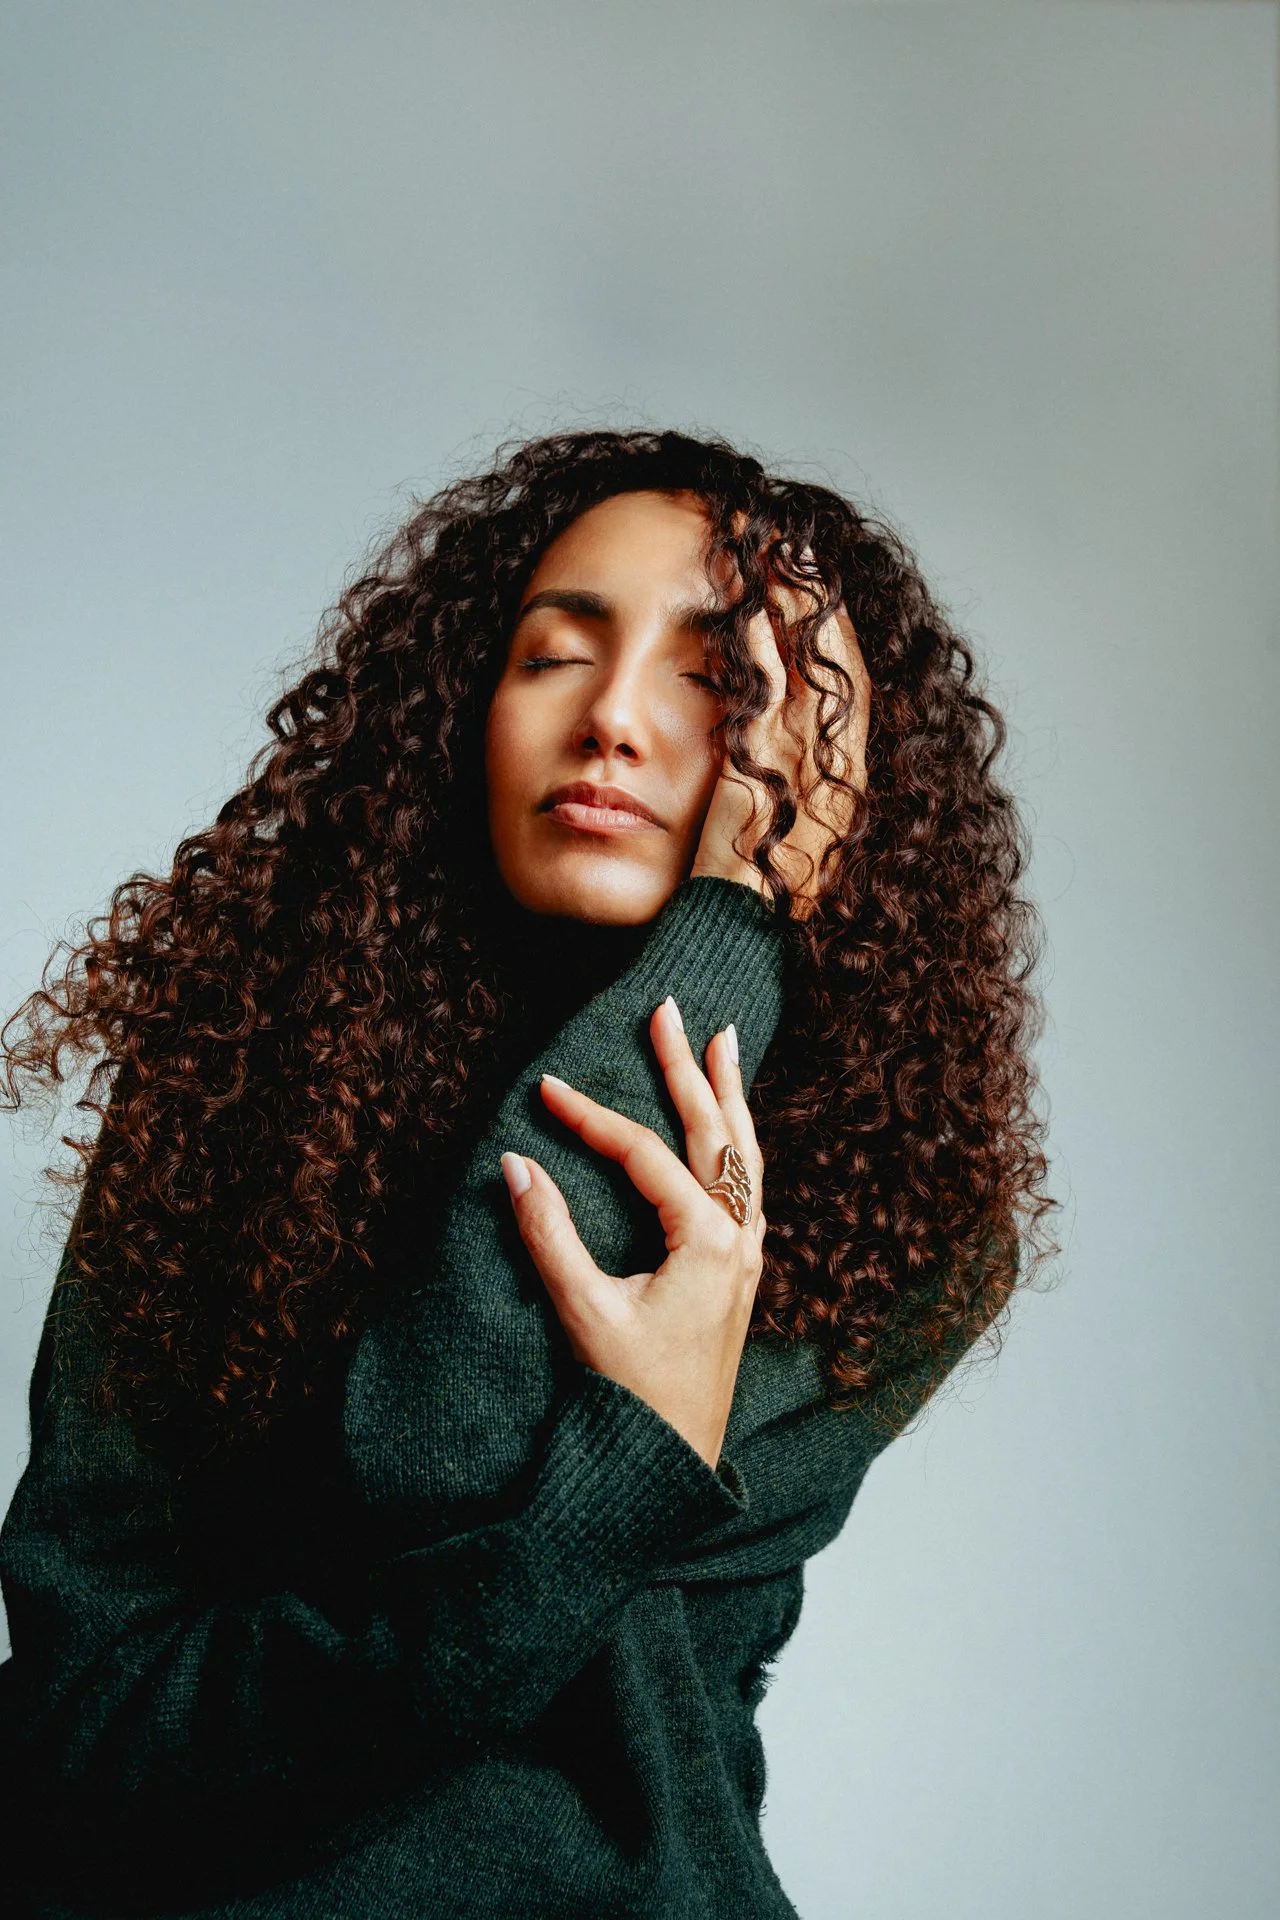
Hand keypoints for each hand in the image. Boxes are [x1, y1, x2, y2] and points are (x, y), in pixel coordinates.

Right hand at [500, 997, 764, 1469]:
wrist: (673, 1461)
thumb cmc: (630, 1393)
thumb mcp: (583, 1311)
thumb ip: (548, 1233)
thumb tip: (514, 1162)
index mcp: (708, 1241)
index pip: (647, 1155)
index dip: (593, 1119)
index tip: (548, 1090)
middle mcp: (740, 1239)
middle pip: (715, 1133)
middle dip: (689, 1068)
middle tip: (669, 1010)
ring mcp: (749, 1256)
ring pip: (744, 1155)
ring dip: (728, 1096)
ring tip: (721, 1042)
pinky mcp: (741, 1273)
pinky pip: (748, 1186)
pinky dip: (737, 1143)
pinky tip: (729, 1130)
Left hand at [690, 551, 870, 918]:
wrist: (740, 933)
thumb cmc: (746, 893)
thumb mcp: (777, 824)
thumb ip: (779, 776)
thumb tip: (760, 732)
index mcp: (844, 778)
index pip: (847, 686)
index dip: (833, 631)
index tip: (815, 585)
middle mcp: (837, 764)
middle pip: (838, 662)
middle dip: (819, 600)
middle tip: (799, 548)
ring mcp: (808, 762)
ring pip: (811, 666)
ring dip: (793, 606)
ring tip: (775, 556)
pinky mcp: (769, 766)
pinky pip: (770, 690)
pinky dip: (764, 644)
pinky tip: (747, 606)